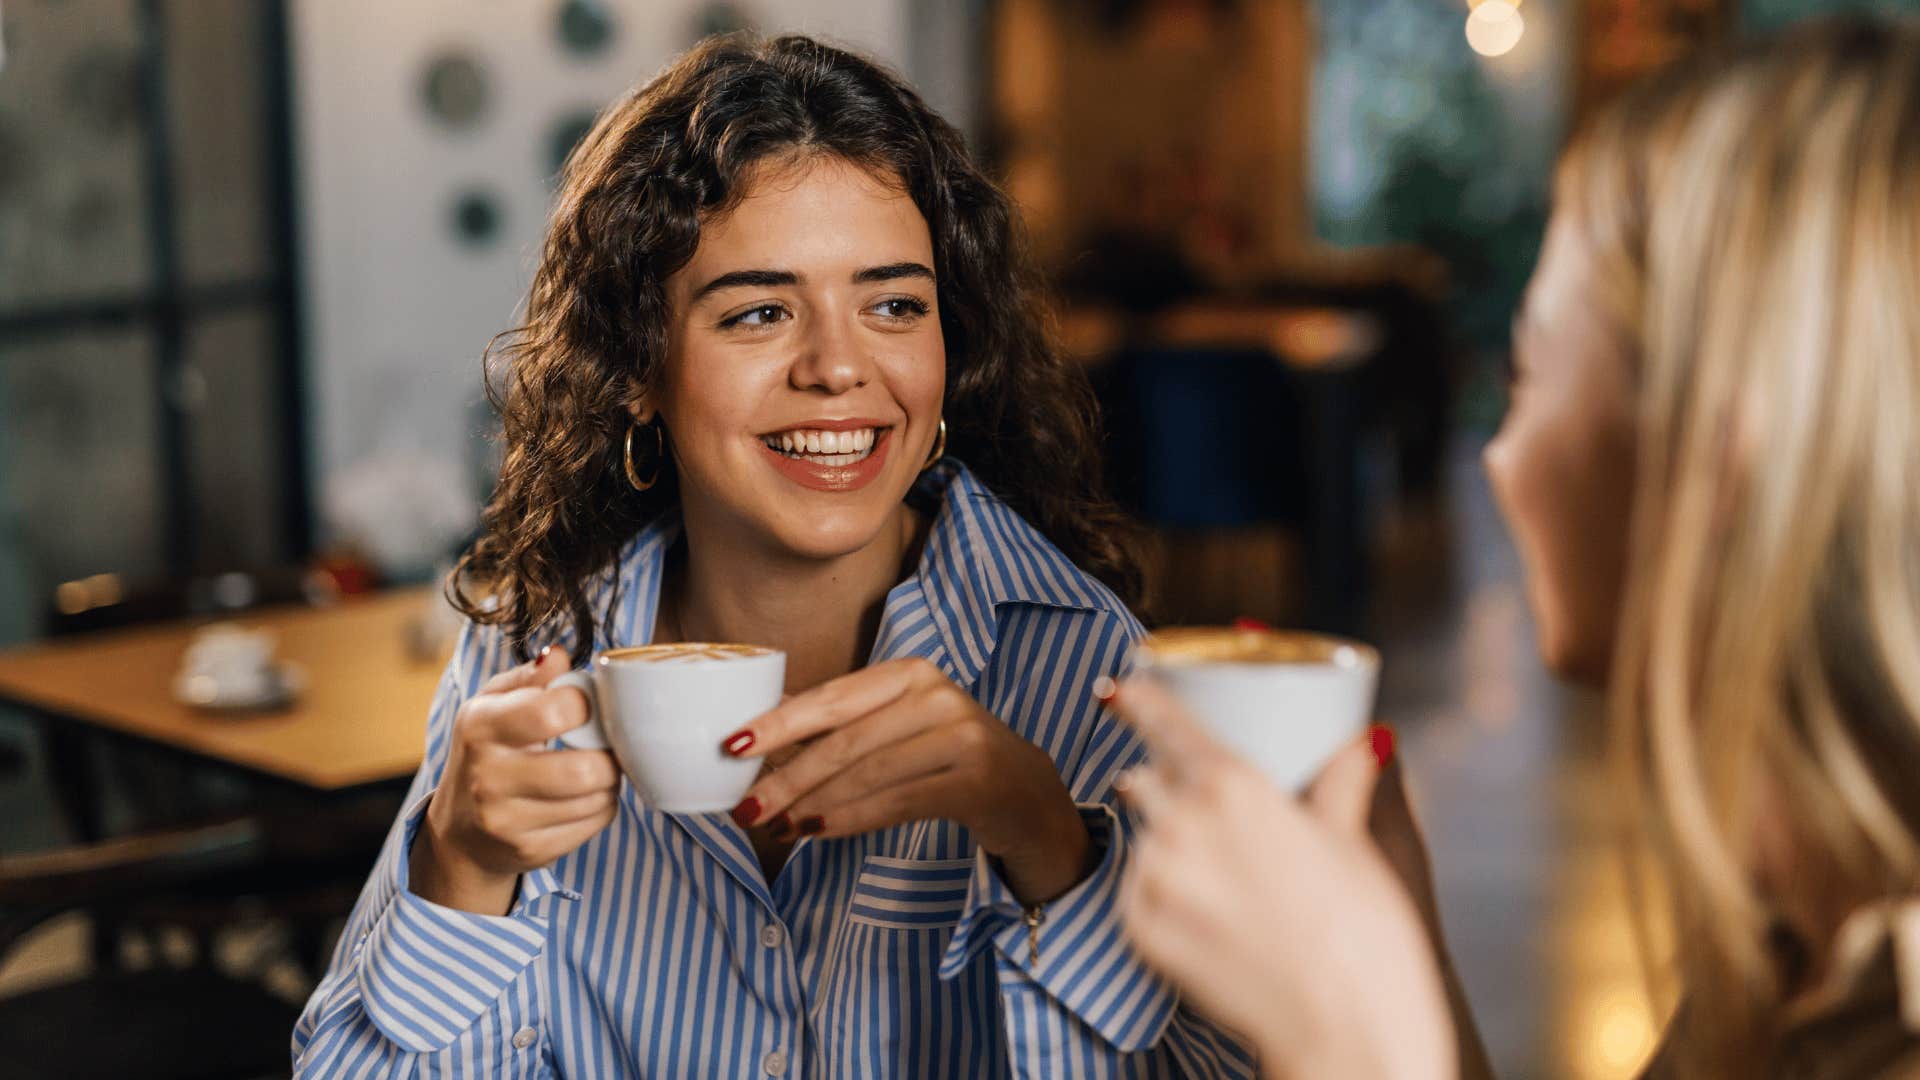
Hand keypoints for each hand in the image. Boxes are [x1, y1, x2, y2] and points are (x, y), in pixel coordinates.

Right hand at [410, 647, 621, 914]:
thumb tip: (561, 657)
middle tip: (603, 745)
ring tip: (594, 768)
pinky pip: (595, 823)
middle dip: (608, 755)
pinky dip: (602, 807)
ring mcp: (507, 821)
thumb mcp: (494, 704)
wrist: (460, 830)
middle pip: (584, 770)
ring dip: (608, 781)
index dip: (585, 704)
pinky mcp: (530, 851)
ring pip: (597, 799)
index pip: (553, 711)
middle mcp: (488, 777)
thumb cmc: (487, 751)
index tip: (584, 706)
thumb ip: (530, 677)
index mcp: (480, 727)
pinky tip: (584, 797)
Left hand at [722, 657, 1093, 903]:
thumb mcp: (897, 723)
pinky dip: (850, 819)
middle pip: (846, 740)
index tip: (732, 746)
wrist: (1024, 789)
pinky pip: (897, 803)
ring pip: (868, 774)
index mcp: (910, 673)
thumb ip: (840, 723)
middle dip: (787, 777)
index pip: (832, 697)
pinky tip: (816, 831)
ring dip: (812, 804)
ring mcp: (961, 737)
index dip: (780, 722)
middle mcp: (937, 696)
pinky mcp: (976, 780)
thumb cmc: (944, 754)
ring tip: (774, 826)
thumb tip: (758, 732)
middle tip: (744, 807)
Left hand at [1110, 679, 1455, 1079]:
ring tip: (1223, 874)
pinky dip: (1164, 891)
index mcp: (1232, 787)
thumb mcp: (1355, 841)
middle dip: (1162, 780)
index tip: (1122, 686)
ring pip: (1145, 839)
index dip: (1140, 698)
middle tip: (1197, 801)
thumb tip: (1366, 738)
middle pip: (1146, 780)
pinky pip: (1140, 892)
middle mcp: (1180, 825)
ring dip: (1169, 840)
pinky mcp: (1141, 931)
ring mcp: (1155, 881)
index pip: (1164, 722)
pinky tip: (1211, 912)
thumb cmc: (1364, 933)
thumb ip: (1343, 781)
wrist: (1346, 1031)